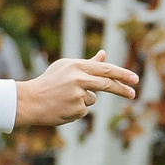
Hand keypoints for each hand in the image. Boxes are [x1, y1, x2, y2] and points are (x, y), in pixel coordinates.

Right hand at [14, 49, 139, 127]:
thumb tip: (104, 54)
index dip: (122, 74)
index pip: (105, 69)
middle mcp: (78, 78)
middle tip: (133, 94)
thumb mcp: (66, 68)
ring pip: (92, 99)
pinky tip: (63, 107)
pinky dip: (76, 110)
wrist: (30, 101)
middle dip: (122, 89)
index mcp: (76, 66)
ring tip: (65, 99)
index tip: (134, 79)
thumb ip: (88, 63)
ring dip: (84, 100)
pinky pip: (84, 110)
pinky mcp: (76, 109)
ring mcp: (78, 94)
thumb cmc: (49, 82)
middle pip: (107, 84)